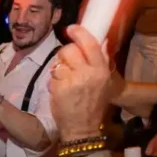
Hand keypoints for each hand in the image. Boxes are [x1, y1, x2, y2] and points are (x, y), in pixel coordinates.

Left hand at [49, 25, 113, 142]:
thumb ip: (102, 61)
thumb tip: (102, 41)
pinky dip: (53, 82)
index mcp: (101, 70)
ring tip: (64, 80)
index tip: (71, 28)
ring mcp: (72, 81)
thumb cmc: (93, 105)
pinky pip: (52, 76)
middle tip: (66, 63)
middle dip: (65, 54)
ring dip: (58, 69)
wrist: (82, 128)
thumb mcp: (104, 83)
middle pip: (70, 50)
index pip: (90, 43)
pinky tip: (60, 91)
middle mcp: (88, 73)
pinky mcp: (59, 88)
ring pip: (58, 62)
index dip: (79, 33)